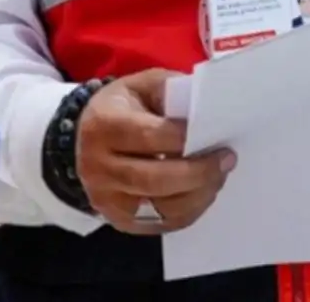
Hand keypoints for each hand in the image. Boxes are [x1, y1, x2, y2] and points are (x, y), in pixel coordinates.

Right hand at [76, 69, 234, 233]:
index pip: (149, 137)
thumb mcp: (141, 86)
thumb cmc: (122, 108)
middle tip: (227, 160)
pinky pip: (161, 224)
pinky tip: (202, 193)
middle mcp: (98, 166)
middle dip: (199, 172)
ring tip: (218, 177)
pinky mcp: (118, 220)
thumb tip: (206, 110)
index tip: (215, 136)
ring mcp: (106, 198)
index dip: (184, 138)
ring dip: (199, 194)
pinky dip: (189, 211)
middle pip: (155, 179)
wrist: (83, 138)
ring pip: (161, 207)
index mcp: (103, 125)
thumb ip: (170, 91)